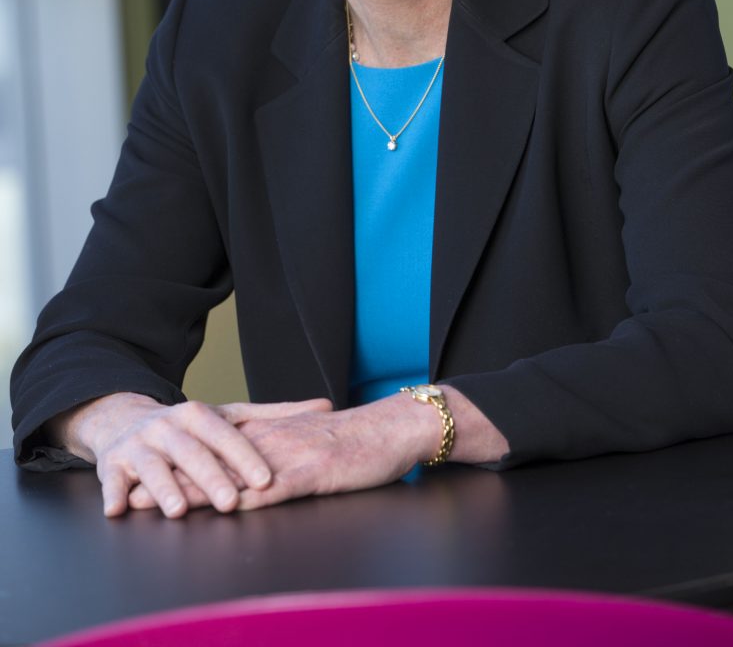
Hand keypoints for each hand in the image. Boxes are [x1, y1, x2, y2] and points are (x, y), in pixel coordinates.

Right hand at [49, 392, 332, 518]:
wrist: (127, 420)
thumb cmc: (190, 427)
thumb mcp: (229, 416)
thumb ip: (275, 415)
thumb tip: (327, 406)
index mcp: (199, 414)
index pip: (226, 436)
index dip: (245, 457)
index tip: (265, 479)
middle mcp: (168, 426)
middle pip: (191, 453)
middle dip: (210, 477)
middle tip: (229, 502)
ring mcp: (139, 446)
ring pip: (152, 468)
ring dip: (163, 489)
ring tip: (178, 510)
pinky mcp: (113, 465)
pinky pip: (112, 481)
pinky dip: (114, 495)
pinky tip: (118, 510)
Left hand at [128, 386, 509, 513]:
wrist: (393, 428)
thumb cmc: (354, 441)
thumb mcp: (308, 440)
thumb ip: (276, 451)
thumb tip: (247, 472)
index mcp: (269, 431)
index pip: (212, 447)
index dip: (175, 461)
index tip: (140, 474)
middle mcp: (271, 439)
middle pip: (210, 460)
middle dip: (169, 477)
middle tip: (130, 492)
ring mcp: (288, 456)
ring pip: (231, 475)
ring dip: (194, 492)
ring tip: (157, 507)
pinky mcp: (309, 473)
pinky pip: (269, 489)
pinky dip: (240, 501)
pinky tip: (219, 513)